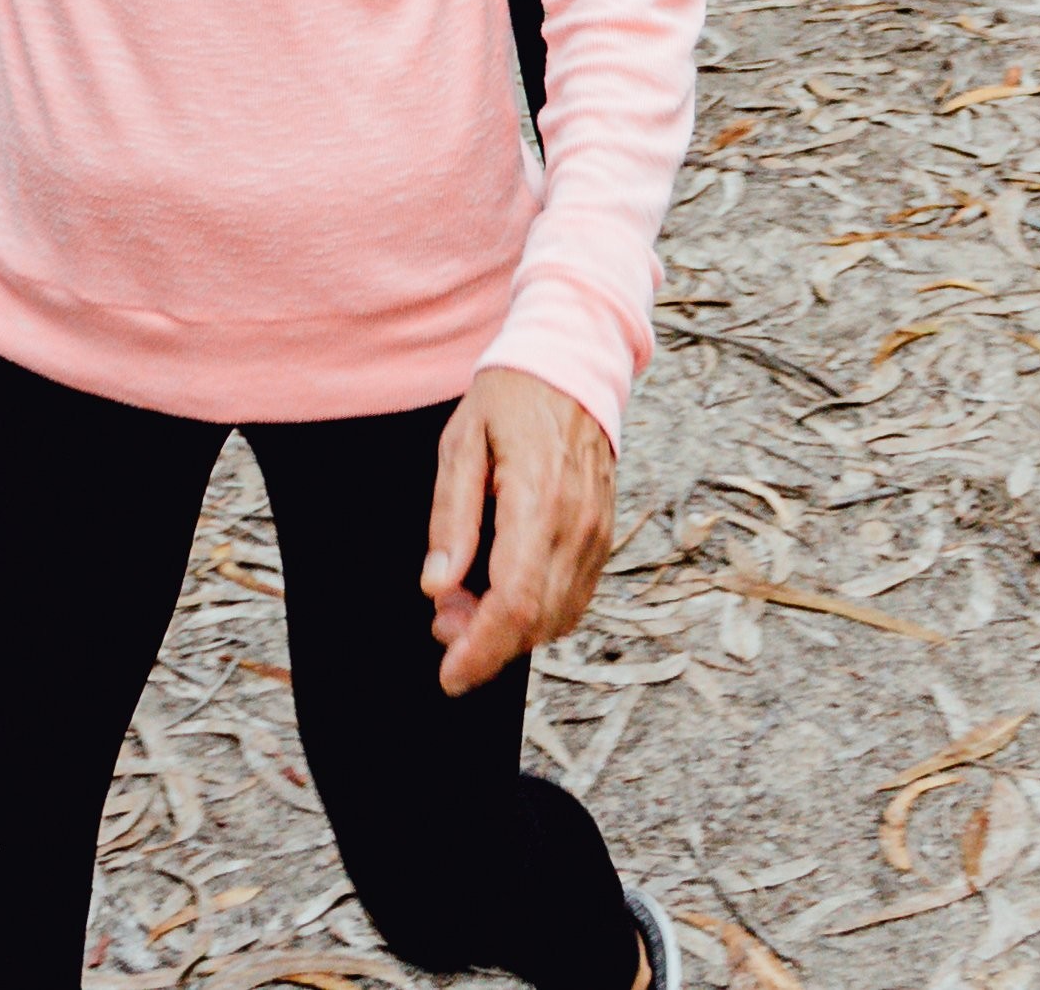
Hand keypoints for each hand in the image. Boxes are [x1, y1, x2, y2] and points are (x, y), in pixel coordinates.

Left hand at [419, 366, 612, 696]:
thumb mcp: (460, 445)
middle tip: (443, 619)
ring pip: (559, 617)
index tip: (450, 676)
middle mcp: (576, 525)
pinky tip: (502, 589)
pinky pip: (575, 597)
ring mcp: (597, 532)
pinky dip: (538, 612)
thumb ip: (451, 518)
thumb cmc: (509, 399)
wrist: (572, 364)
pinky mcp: (603, 535)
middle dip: (486, 644)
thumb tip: (436, 588)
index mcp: (537, 501)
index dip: (482, 651)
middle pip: (538, 623)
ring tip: (466, 600)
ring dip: (511, 632)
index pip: (516, 603)